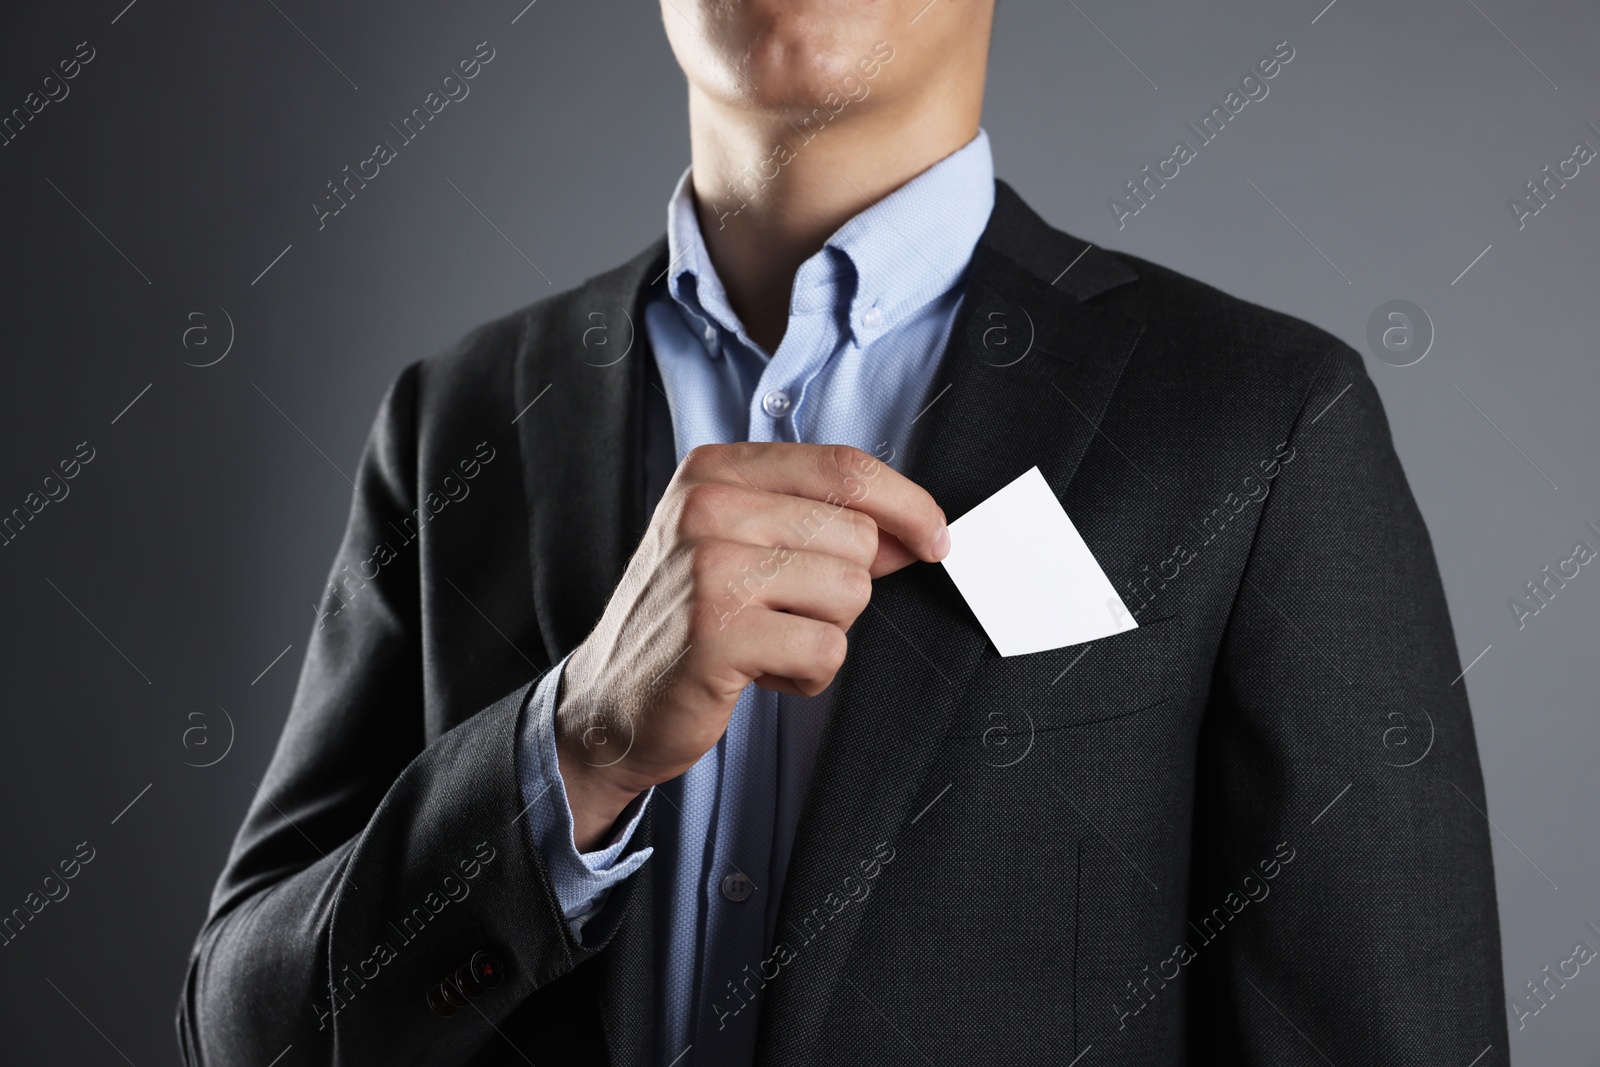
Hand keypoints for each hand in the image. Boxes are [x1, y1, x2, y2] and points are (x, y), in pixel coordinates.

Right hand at [554, 443, 948, 849]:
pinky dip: (807, 674)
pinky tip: (758, 671)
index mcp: (715, 471)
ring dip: (824, 633)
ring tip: (766, 640)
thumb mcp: (742, 545)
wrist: (610, 702)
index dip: (907, 504)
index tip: (936, 539)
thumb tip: (916, 532)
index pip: (844, 467)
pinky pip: (826, 650)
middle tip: (786, 611)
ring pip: (849, 592)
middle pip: (857, 536)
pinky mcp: (717, 634)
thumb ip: (821, 525)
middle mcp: (707, 507)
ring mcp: (708, 569)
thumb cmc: (688, 619)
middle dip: (845, 589)